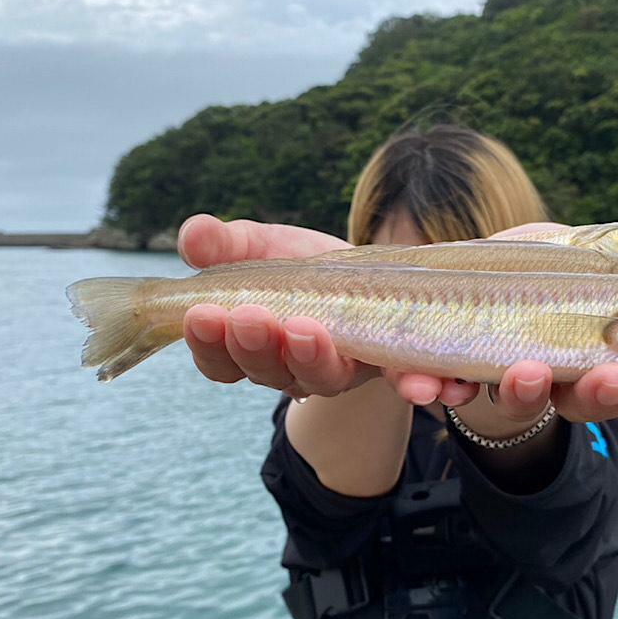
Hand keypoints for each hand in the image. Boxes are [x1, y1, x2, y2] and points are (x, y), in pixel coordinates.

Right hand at [176, 214, 486, 403]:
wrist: (376, 279)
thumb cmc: (307, 271)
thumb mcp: (265, 247)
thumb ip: (228, 244)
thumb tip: (192, 234)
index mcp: (258, 347)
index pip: (222, 360)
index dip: (208, 344)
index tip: (201, 314)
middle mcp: (298, 370)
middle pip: (271, 373)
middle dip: (258, 347)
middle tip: (252, 317)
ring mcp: (348, 373)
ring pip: (327, 380)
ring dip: (314, 361)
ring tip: (306, 330)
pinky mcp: (397, 366)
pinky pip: (409, 383)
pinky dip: (419, 384)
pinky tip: (425, 381)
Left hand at [384, 265, 617, 426]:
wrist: (444, 283)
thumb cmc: (530, 269)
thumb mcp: (589, 254)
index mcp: (588, 353)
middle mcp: (546, 374)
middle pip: (581, 399)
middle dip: (603, 392)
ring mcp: (492, 375)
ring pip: (513, 400)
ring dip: (522, 392)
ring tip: (525, 373)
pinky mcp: (440, 369)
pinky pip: (436, 386)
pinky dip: (431, 386)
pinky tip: (427, 385)